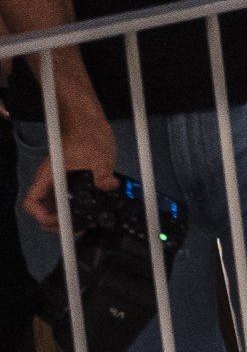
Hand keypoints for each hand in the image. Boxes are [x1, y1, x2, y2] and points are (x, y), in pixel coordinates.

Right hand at [21, 101, 115, 232]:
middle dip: (53, 222)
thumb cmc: (88, 133)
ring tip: (78, 226)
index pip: (33, 201)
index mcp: (50, 174)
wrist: (87, 121)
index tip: (60, 223)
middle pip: (41, 207)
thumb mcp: (101, 156)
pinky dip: (68, 207)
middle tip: (72, 230)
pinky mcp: (65, 178)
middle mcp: (49, 178)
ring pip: (51, 204)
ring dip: (61, 217)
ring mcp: (56, 179)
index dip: (43, 216)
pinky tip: (83, 212)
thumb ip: (103, 174)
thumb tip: (108, 186)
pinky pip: (61, 197)